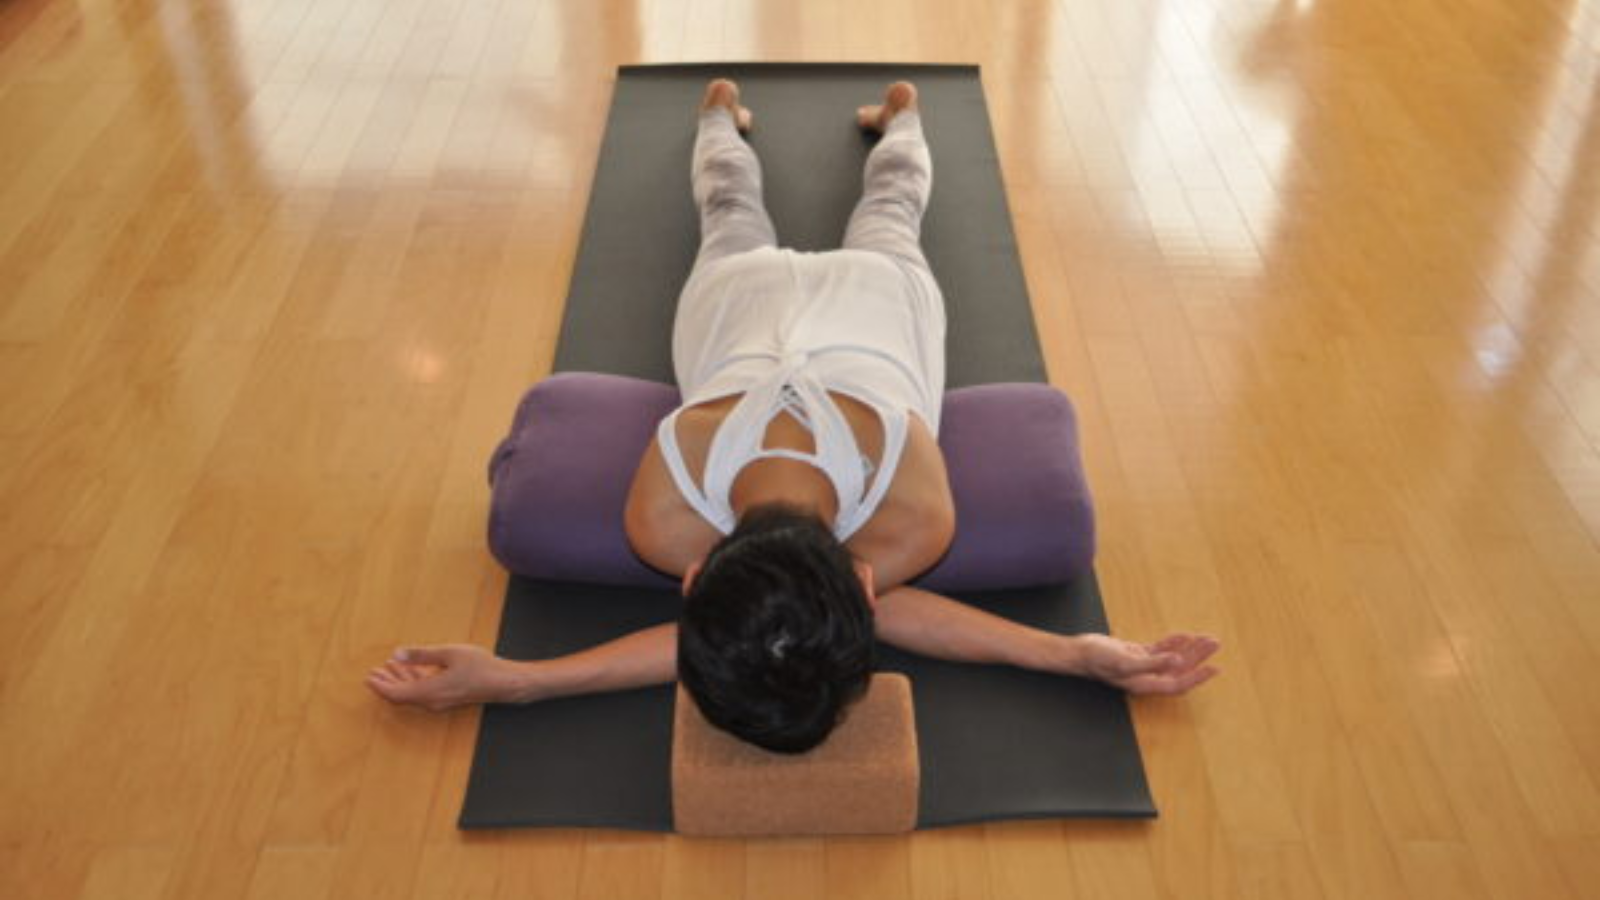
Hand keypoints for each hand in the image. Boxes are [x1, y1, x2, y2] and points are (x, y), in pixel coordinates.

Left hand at [364, 644, 521, 710]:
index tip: (369, 676)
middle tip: (374, 672)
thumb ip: (422, 655)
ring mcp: (440, 701)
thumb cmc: (481, 667)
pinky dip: (413, 681)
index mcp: (430, 691)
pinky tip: (411, 669)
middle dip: (386, 683)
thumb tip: (397, 654)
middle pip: (402, 695)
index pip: (396, 694)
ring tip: (388, 667)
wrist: (505, 683)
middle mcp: (432, 701)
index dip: (381, 686)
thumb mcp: (449, 654)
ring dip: (400, 681)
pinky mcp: (447, 697)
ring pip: (412, 693)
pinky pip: (423, 692)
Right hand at [1073, 633, 1220, 695]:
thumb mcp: (1126, 661)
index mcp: (1146, 683)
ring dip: (1189, 648)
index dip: (1198, 677)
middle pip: (1180, 669)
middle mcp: (1147, 677)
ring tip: (1205, 638)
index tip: (1215, 668)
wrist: (1079, 652)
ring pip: (1172, 658)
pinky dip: (1173, 642)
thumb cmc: (1099, 660)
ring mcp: (1142, 666)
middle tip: (1214, 643)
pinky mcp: (1136, 654)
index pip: (1179, 683)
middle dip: (1199, 657)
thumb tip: (1177, 661)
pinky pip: (1160, 649)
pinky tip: (1183, 635)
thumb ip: (1153, 662)